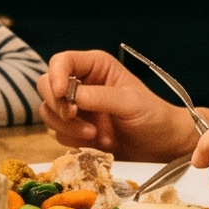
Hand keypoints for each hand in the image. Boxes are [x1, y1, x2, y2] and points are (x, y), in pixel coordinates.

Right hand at [36, 50, 194, 160]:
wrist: (162, 146)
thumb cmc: (153, 117)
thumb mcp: (130, 103)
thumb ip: (100, 97)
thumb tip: (71, 96)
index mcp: (95, 67)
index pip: (62, 61)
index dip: (56, 75)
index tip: (62, 93)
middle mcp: (81, 84)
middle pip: (46, 85)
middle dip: (57, 103)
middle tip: (74, 116)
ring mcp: (77, 108)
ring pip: (49, 111)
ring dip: (66, 125)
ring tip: (93, 134)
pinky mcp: (75, 130)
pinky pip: (58, 133)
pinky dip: (72, 139)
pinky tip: (97, 143)